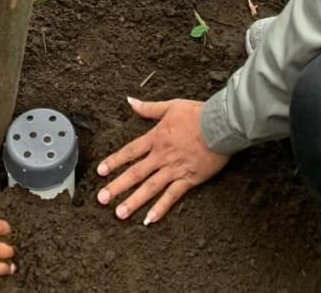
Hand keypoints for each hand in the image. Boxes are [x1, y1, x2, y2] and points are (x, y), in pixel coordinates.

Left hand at [95, 97, 228, 225]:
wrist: (220, 125)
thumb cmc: (198, 114)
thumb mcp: (171, 106)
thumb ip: (149, 108)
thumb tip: (130, 101)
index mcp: (156, 138)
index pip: (130, 152)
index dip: (114, 162)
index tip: (100, 172)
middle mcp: (161, 156)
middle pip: (135, 173)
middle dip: (117, 186)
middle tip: (102, 199)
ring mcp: (174, 169)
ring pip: (150, 188)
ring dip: (134, 201)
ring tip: (120, 213)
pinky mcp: (189, 179)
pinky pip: (172, 196)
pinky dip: (161, 208)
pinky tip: (150, 219)